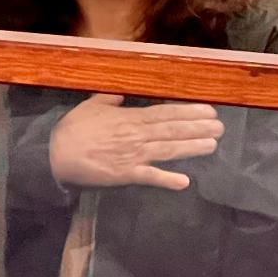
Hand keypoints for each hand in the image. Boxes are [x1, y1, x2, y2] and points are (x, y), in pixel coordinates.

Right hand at [49, 94, 223, 190]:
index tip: (208, 109)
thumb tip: (122, 94)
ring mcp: (133, 156)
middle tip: (221, 126)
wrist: (56, 154)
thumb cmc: (72, 129)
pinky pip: (150, 177)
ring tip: (212, 145)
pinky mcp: (126, 175)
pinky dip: (167, 180)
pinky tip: (184, 181)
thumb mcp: (89, 106)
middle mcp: (136, 135)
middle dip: (197, 127)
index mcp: (129, 117)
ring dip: (191, 148)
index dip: (187, 111)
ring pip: (167, 150)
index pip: (164, 113)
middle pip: (171, 130)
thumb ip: (108, 99)